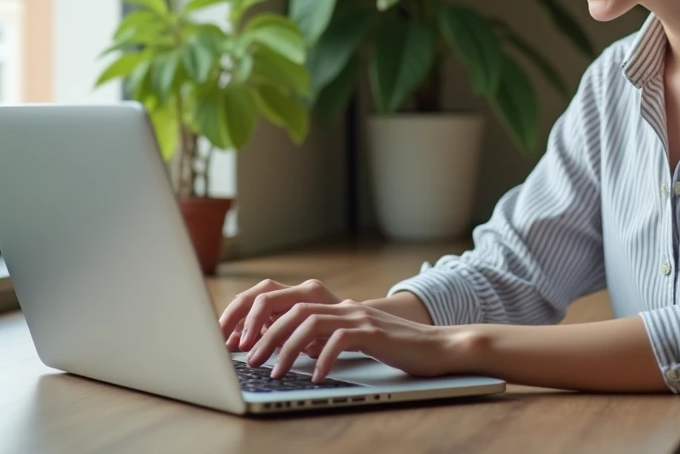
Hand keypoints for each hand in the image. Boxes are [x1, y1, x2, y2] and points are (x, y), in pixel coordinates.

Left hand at [245, 299, 456, 382]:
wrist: (438, 347)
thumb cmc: (396, 348)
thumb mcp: (355, 340)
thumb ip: (328, 339)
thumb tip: (292, 350)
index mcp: (337, 307)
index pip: (290, 302)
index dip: (262, 318)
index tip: (241, 341)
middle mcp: (345, 307)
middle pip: (293, 309)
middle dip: (265, 334)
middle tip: (249, 358)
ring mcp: (359, 317)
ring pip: (311, 322)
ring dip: (286, 347)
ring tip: (273, 371)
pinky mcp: (373, 333)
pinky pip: (340, 340)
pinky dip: (323, 358)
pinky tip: (315, 376)